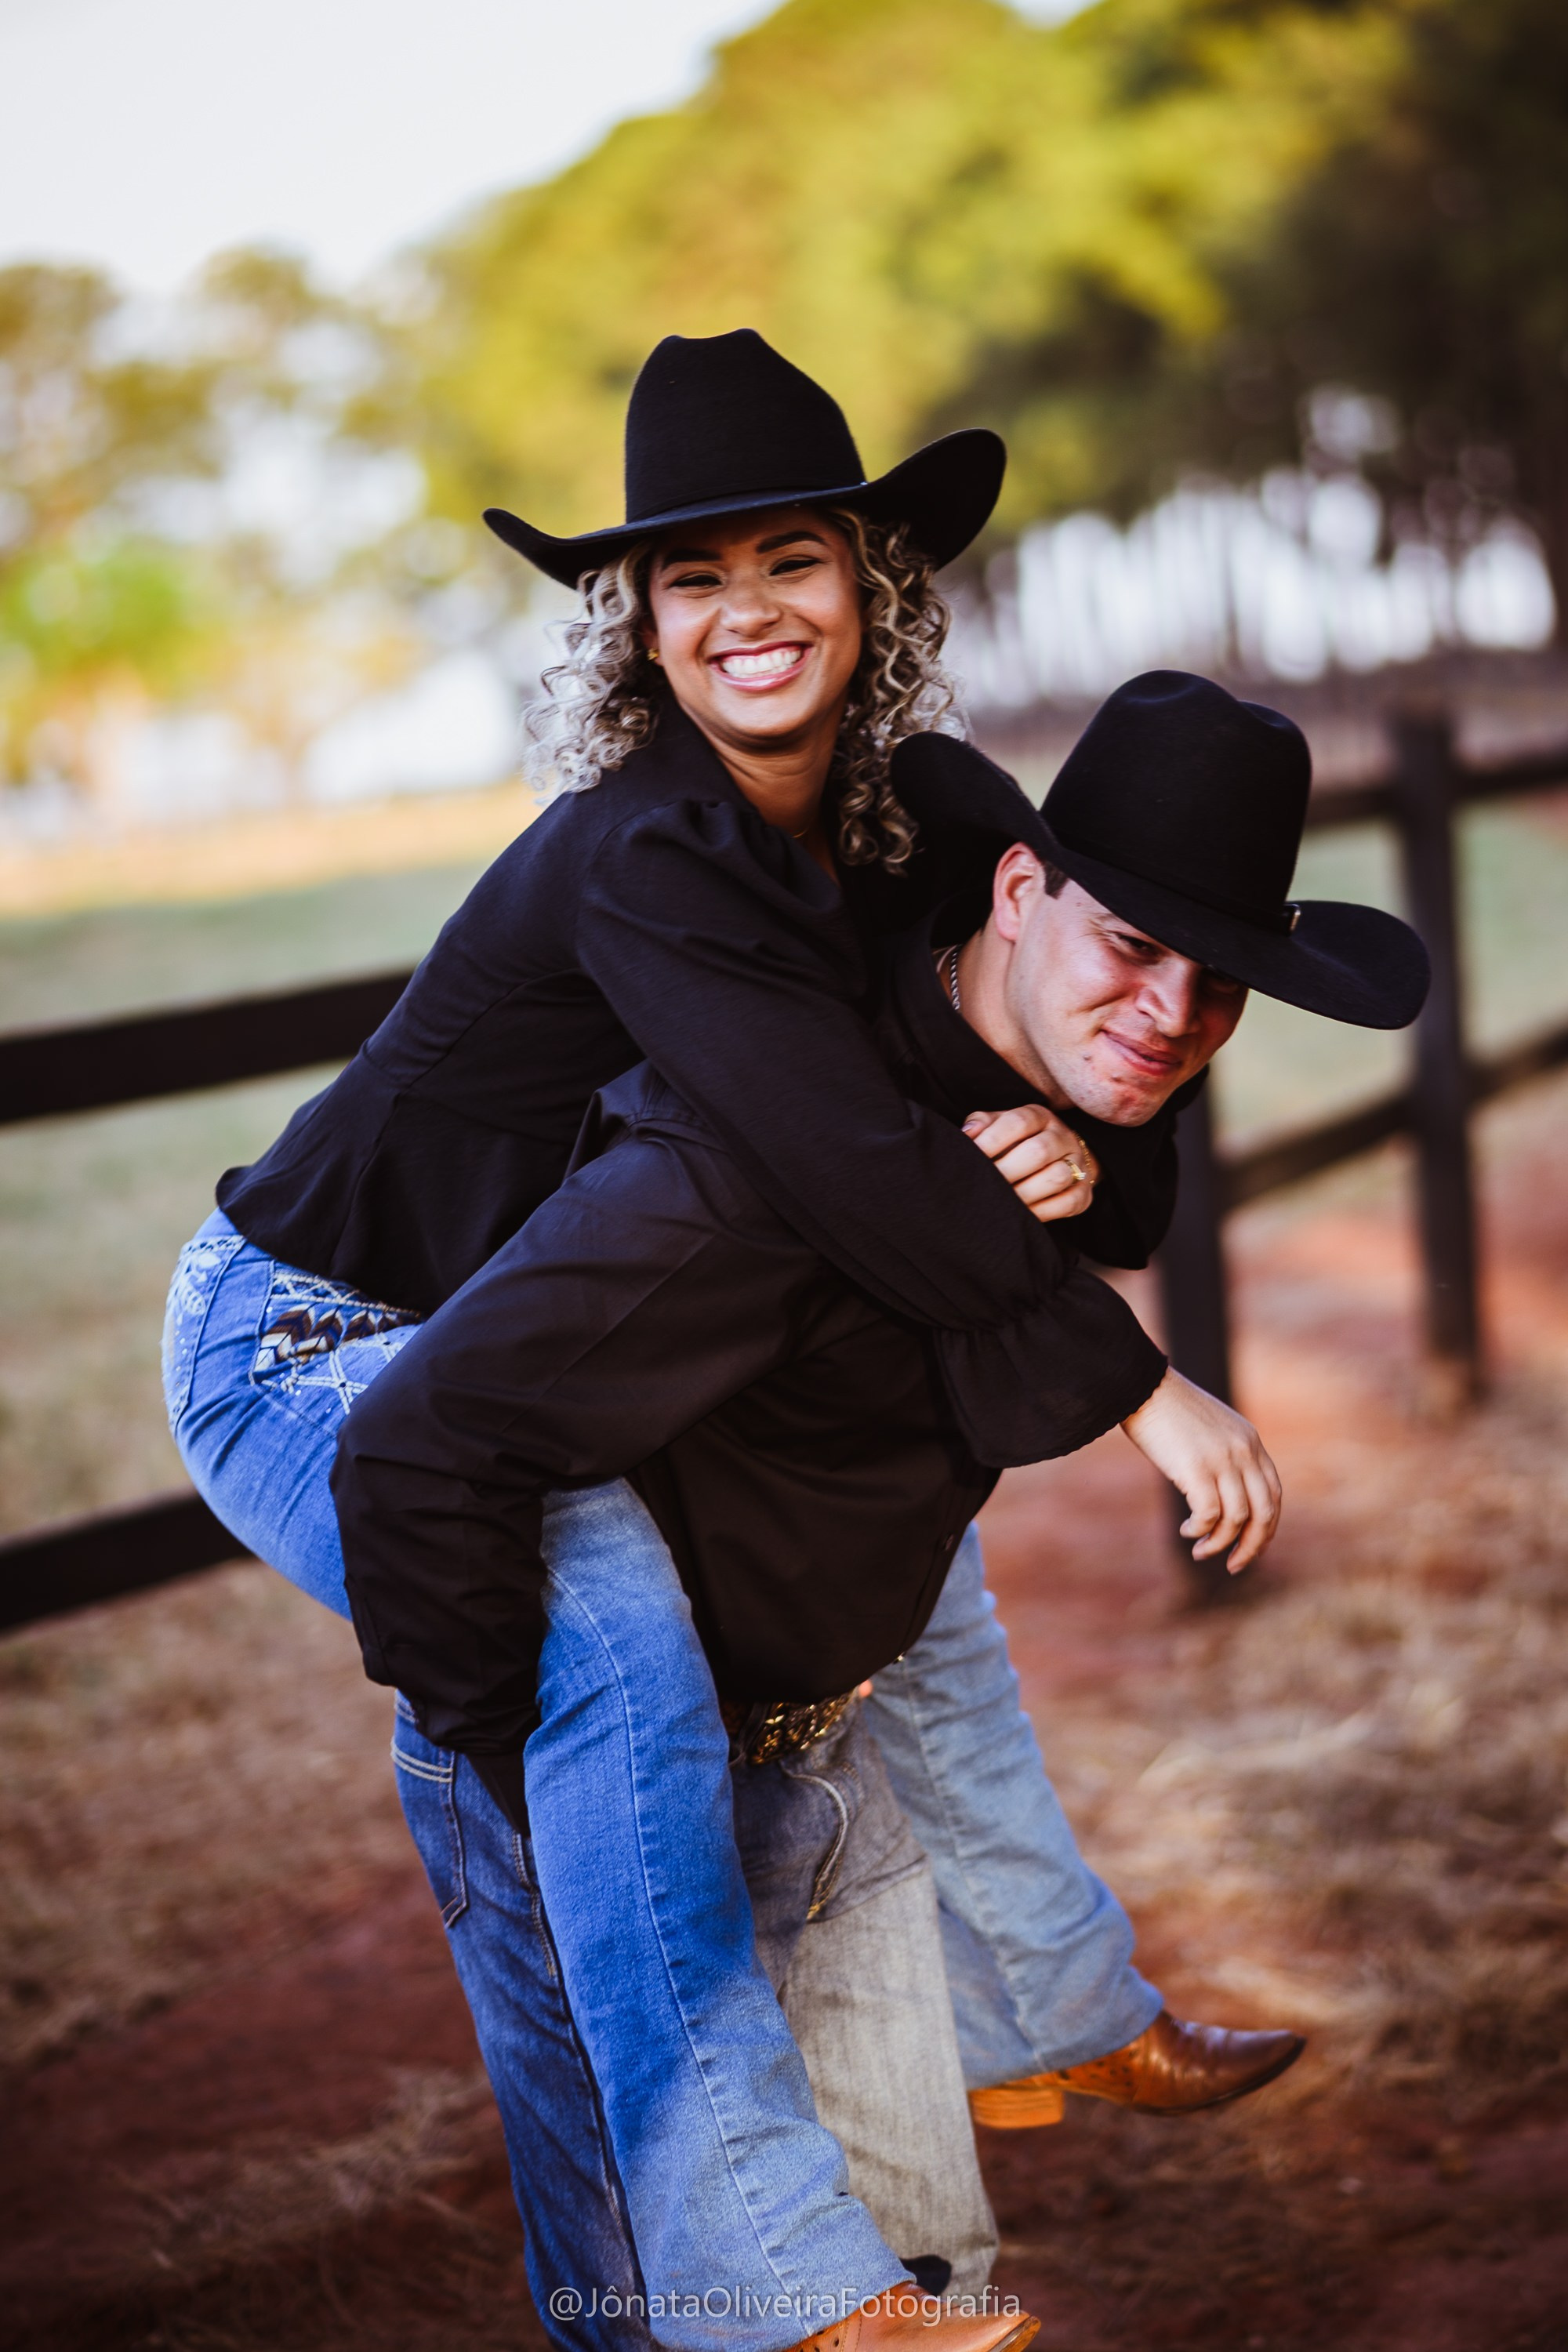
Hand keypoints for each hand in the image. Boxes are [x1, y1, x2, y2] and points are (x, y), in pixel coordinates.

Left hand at [963, 1104, 1099, 1224]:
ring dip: (1025, 1193)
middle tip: (985, 1184)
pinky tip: (1022, 1214)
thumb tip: (967, 1135)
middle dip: (1007, 1171)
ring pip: (1057, 1177)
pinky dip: (1043, 1212)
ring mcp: (1077, 1164)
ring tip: (1002, 1201)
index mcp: (1040, 1116)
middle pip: (1039, 1151)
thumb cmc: (1016, 1143)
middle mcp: (1062, 1137)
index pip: (1019, 1122)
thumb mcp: (999, 1126)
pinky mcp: (1084, 1192)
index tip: (974, 1155)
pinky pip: (1068, 1202)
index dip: (994, 1139)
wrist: (1056, 1159)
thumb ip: (982, 1125)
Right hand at [1120, 1368, 1281, 1572]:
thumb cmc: (1165, 1408)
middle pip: (1264, 1513)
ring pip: (1236, 1519)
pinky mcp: (1196, 1468)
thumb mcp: (1208, 1429)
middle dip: (1252, 1547)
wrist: (1140, 1386)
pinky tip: (1186, 1531)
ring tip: (1199, 1551)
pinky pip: (1209, 1515)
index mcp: (1250, 1441)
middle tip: (1233, 1566)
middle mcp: (1244, 1451)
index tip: (1250, 1548)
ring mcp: (1222, 1459)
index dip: (1266, 1528)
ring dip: (1218, 1544)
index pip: (1273, 1494)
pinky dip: (1199, 1531)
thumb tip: (1223, 1494)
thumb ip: (1224, 1455)